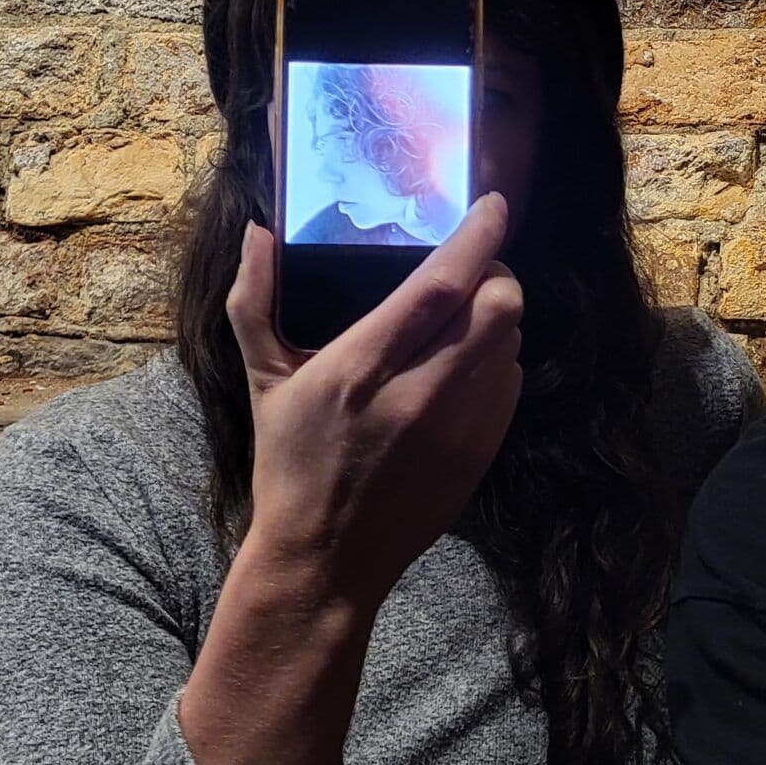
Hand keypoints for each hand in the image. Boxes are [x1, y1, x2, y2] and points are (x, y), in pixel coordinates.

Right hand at [227, 192, 523, 615]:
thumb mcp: (264, 381)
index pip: (440, 285)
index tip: (492, 204)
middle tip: (473, 266)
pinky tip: (464, 364)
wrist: (327, 560)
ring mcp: (457, 428)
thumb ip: (254, 301)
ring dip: (496, 316)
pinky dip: (496, 360)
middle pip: (498, 307)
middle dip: (496, 271)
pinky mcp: (480, 454)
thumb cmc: (290, 464)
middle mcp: (417, 395)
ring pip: (511, 341)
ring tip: (463, 315)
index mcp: (359, 368)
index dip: (478, 236)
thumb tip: (259, 232)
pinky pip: (511, 383)